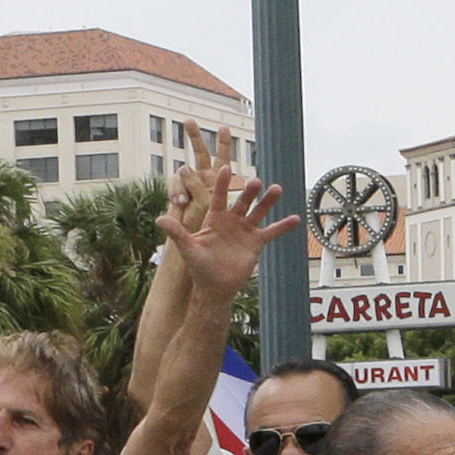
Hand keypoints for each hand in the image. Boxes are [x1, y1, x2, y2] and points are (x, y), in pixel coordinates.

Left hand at [166, 164, 289, 291]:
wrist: (214, 287)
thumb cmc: (199, 267)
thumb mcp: (188, 248)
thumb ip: (176, 232)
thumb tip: (158, 219)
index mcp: (214, 218)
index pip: (218, 196)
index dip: (221, 183)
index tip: (225, 168)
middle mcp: (231, 220)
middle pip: (242, 201)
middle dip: (248, 191)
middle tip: (255, 181)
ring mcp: (245, 230)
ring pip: (259, 212)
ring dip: (268, 201)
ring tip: (277, 189)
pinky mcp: (256, 242)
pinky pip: (271, 232)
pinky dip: (283, 226)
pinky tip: (296, 218)